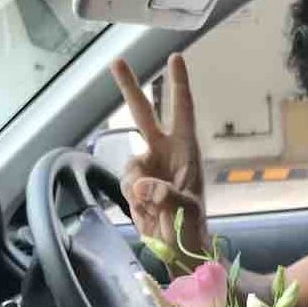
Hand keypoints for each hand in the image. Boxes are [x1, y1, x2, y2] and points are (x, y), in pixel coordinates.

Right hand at [110, 53, 209, 261]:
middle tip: (115, 60)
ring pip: (129, 164)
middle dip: (129, 87)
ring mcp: (147, 168)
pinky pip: (125, 185)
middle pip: (143, 113)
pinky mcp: (135, 186)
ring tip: (154, 209)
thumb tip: (143, 186)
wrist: (178, 249)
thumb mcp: (188, 209)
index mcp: (185, 150)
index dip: (179, 84)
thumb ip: (167, 195)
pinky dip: (133, 200)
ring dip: (137, 188)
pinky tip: (147, 213)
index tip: (175, 57)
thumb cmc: (193, 226)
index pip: (182, 110)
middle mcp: (164, 152)